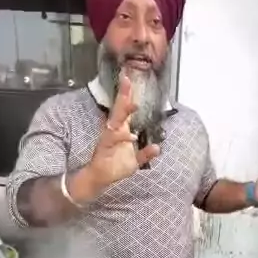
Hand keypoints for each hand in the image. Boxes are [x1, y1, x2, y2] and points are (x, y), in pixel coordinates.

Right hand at [77, 76, 159, 198]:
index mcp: (121, 130)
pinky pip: (113, 139)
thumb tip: (157, 147)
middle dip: (123, 95)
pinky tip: (132, 136)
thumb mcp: (136, 161)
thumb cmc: (115, 166)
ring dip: (124, 112)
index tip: (129, 80)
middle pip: (119, 110)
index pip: (125, 110)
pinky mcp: (104, 147)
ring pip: (115, 121)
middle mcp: (114, 131)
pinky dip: (123, 137)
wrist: (100, 178)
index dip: (127, 95)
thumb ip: (146, 154)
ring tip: (134, 104)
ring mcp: (108, 138)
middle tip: (127, 81)